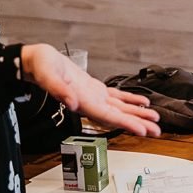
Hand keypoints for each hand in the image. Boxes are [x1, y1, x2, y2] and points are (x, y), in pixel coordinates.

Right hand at [21, 44, 160, 136]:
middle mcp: (89, 102)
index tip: (142, 131)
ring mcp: (93, 96)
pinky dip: (129, 100)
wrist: (36, 62)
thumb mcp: (47, 74)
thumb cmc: (41, 66)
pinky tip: (142, 103)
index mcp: (81, 101)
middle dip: (137, 123)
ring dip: (137, 114)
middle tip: (157, 130)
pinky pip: (115, 96)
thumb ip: (58, 90)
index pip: (107, 117)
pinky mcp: (94, 89)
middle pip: (117, 117)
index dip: (125, 124)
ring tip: (154, 119)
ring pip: (119, 108)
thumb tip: (73, 104)